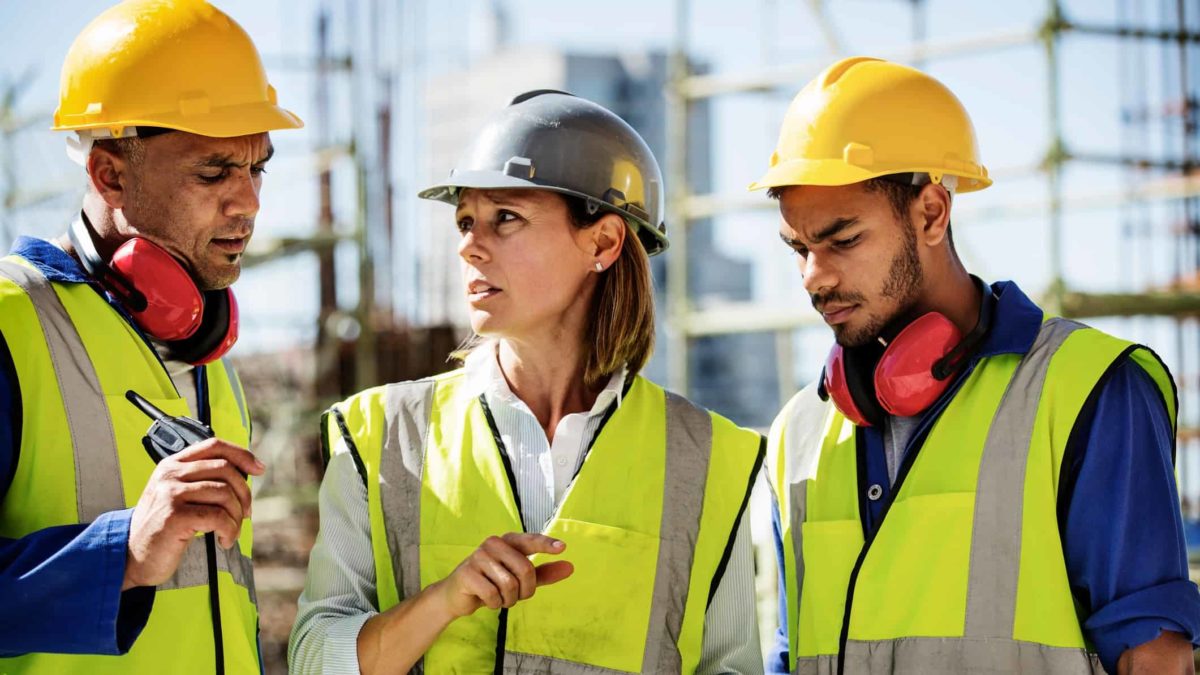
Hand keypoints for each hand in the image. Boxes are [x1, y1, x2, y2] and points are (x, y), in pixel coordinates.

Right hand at [123, 438, 264, 590]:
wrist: (131, 557)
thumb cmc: (162, 528)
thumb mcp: (179, 496)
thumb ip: (203, 480)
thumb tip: (247, 473)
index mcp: (172, 464)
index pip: (214, 445)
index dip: (242, 455)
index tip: (259, 469)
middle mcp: (170, 474)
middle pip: (226, 470)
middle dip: (244, 493)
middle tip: (244, 514)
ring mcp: (170, 493)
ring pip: (225, 494)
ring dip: (236, 517)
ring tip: (231, 531)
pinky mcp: (174, 515)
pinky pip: (219, 517)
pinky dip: (229, 530)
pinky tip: (224, 541)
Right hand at [432, 533, 573, 618]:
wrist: (458, 596)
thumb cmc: (493, 584)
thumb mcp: (521, 579)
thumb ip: (544, 573)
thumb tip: (570, 567)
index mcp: (508, 541)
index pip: (530, 540)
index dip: (546, 544)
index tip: (563, 547)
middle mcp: (493, 544)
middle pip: (525, 570)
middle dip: (525, 590)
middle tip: (515, 596)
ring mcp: (478, 556)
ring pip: (510, 585)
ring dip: (509, 599)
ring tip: (499, 597)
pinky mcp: (467, 573)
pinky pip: (493, 594)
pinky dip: (495, 603)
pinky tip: (487, 600)